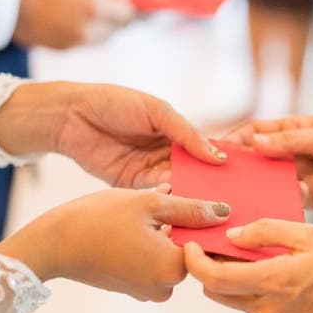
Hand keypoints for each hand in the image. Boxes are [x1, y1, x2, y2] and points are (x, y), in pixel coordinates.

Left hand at [0, 81, 226, 187]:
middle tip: (229, 202)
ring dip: (191, 197)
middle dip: (209, 186)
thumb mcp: (156, 111)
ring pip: (177, 187)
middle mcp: (166, 154)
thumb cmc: (114, 102)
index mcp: (176, 132)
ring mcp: (149, 171)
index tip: (241, 179)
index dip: (221, 164)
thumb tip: (217, 156)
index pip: (205, 151)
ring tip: (209, 210)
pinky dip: (168, 202)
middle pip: (194, 174)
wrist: (71, 116)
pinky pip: (154, 196)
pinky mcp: (131, 186)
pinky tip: (181, 209)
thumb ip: (186, 133)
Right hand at [0, 187, 230, 301]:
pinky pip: (149, 261)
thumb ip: (191, 209)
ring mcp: (146, 290)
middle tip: (162, 198)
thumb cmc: (99, 219)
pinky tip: (129, 222)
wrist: (53, 244)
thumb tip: (224, 212)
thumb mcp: (149, 204)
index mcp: (174, 269)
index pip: (205, 242)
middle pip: (187, 248)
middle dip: (178, 222)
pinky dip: (146, 242)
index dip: (199, 216)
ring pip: (167, 253)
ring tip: (143, 208)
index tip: (186, 199)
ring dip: (161, 230)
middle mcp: (165, 287)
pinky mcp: (130, 287)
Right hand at [14, 0, 134, 48]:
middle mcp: (88, 30)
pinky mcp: (64, 49)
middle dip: (118, 14)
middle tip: (111, 0)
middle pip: (119, 28)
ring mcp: (76, 43)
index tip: (134, 0)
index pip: (129, 14)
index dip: (133, 6)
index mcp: (94, 7)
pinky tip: (73, 15)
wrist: (5, 0)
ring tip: (89, 6)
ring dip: (104, 24)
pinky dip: (88, 31)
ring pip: (104, 38)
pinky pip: (87, 41)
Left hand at [183, 218, 312, 312]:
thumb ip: (266, 231)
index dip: (194, 262)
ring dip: (235, 281)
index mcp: (272, 282)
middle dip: (209, 270)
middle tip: (215, 246)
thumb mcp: (309, 234)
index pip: (213, 278)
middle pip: (217, 293)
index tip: (190, 245)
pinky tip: (276, 275)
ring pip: (237, 302)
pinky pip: (257, 311)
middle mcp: (268, 309)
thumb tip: (232, 234)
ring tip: (250, 256)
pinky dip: (256, 293)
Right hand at [223, 116, 312, 211]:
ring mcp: (299, 176)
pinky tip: (265, 214)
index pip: (256, 133)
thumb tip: (254, 144)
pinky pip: (286, 203)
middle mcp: (291, 153)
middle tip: (221, 183)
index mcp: (293, 131)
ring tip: (237, 202)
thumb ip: (291, 143)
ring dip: (255, 191)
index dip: (237, 141)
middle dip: (240, 170)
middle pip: (257, 161)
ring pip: (268, 184)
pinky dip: (275, 207)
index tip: (219, 153)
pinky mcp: (309, 198)